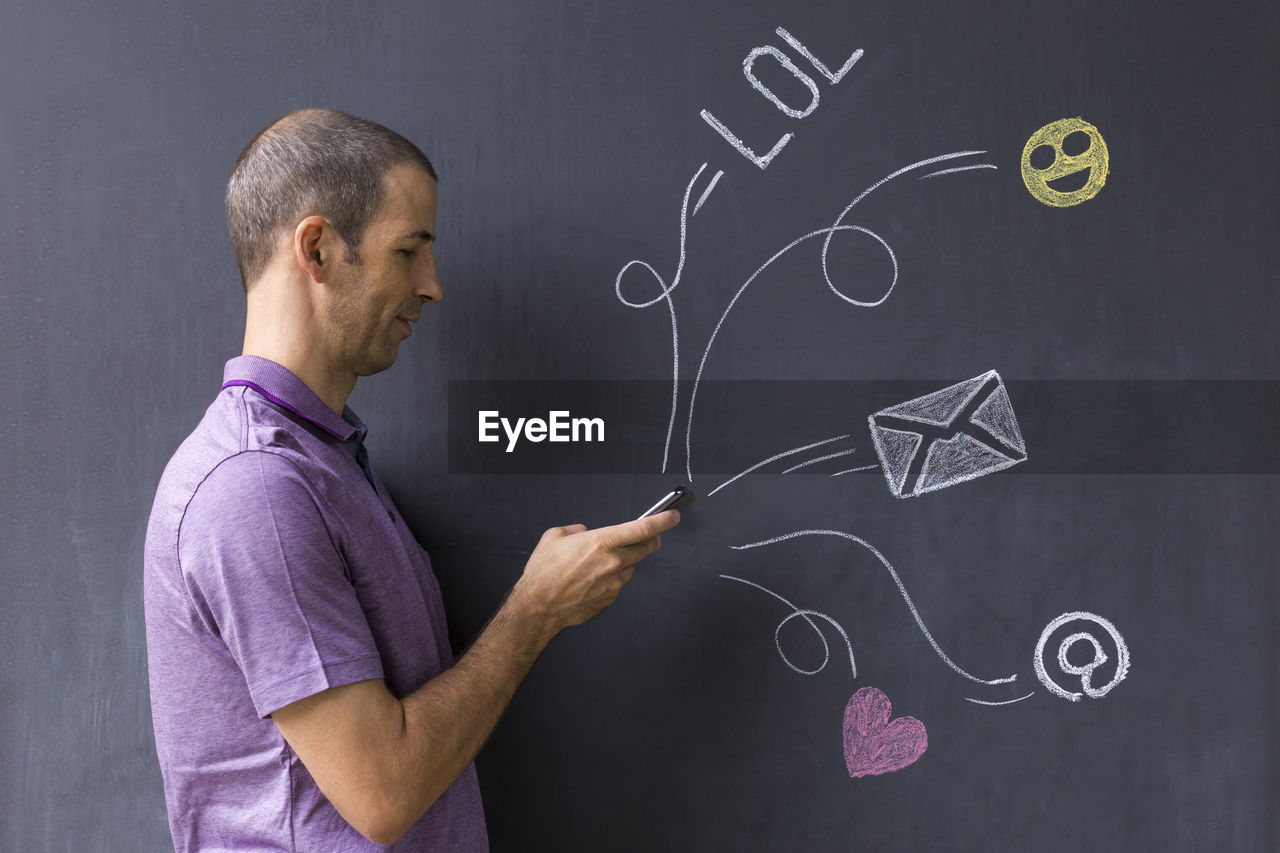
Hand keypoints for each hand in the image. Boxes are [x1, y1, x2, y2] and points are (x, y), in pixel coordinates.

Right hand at [511, 510, 680, 634]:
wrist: (538, 606)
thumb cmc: (544, 571)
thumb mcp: (555, 536)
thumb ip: (577, 530)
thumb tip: (587, 534)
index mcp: (602, 541)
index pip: (643, 528)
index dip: (663, 521)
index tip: (673, 516)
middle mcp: (613, 562)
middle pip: (646, 547)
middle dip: (650, 539)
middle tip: (647, 536)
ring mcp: (614, 582)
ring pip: (631, 566)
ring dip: (624, 562)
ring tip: (598, 565)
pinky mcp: (610, 598)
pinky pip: (618, 583)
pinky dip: (611, 579)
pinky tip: (591, 581)